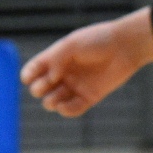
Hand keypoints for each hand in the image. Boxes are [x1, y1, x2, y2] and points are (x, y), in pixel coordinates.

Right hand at [22, 10, 152, 117]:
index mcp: (56, 58)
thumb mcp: (72, 45)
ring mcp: (76, 86)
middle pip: (41, 88)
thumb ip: (55, 59)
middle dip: (39, 89)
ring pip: (53, 101)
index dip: (28, 75)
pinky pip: (72, 110)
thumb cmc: (98, 41)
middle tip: (51, 83)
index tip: (27, 78)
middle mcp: (64, 73)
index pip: (35, 69)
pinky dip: (65, 111)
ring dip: (50, 102)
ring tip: (55, 99)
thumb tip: (49, 77)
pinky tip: (63, 107)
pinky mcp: (89, 97)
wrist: (125, 46)